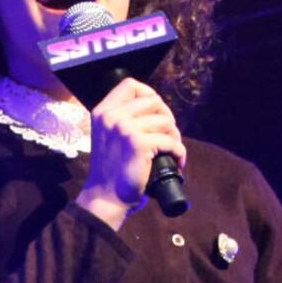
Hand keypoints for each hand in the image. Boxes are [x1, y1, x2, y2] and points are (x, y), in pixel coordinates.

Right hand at [79, 77, 183, 221]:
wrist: (106, 197)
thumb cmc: (111, 170)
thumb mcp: (108, 136)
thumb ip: (122, 119)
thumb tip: (154, 106)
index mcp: (102, 112)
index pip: (130, 85)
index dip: (149, 94)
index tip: (155, 113)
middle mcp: (111, 117)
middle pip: (154, 100)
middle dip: (166, 117)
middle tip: (167, 136)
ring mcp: (124, 128)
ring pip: (166, 121)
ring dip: (174, 137)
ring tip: (170, 151)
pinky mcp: (139, 143)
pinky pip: (171, 141)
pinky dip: (179, 152)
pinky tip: (176, 162)